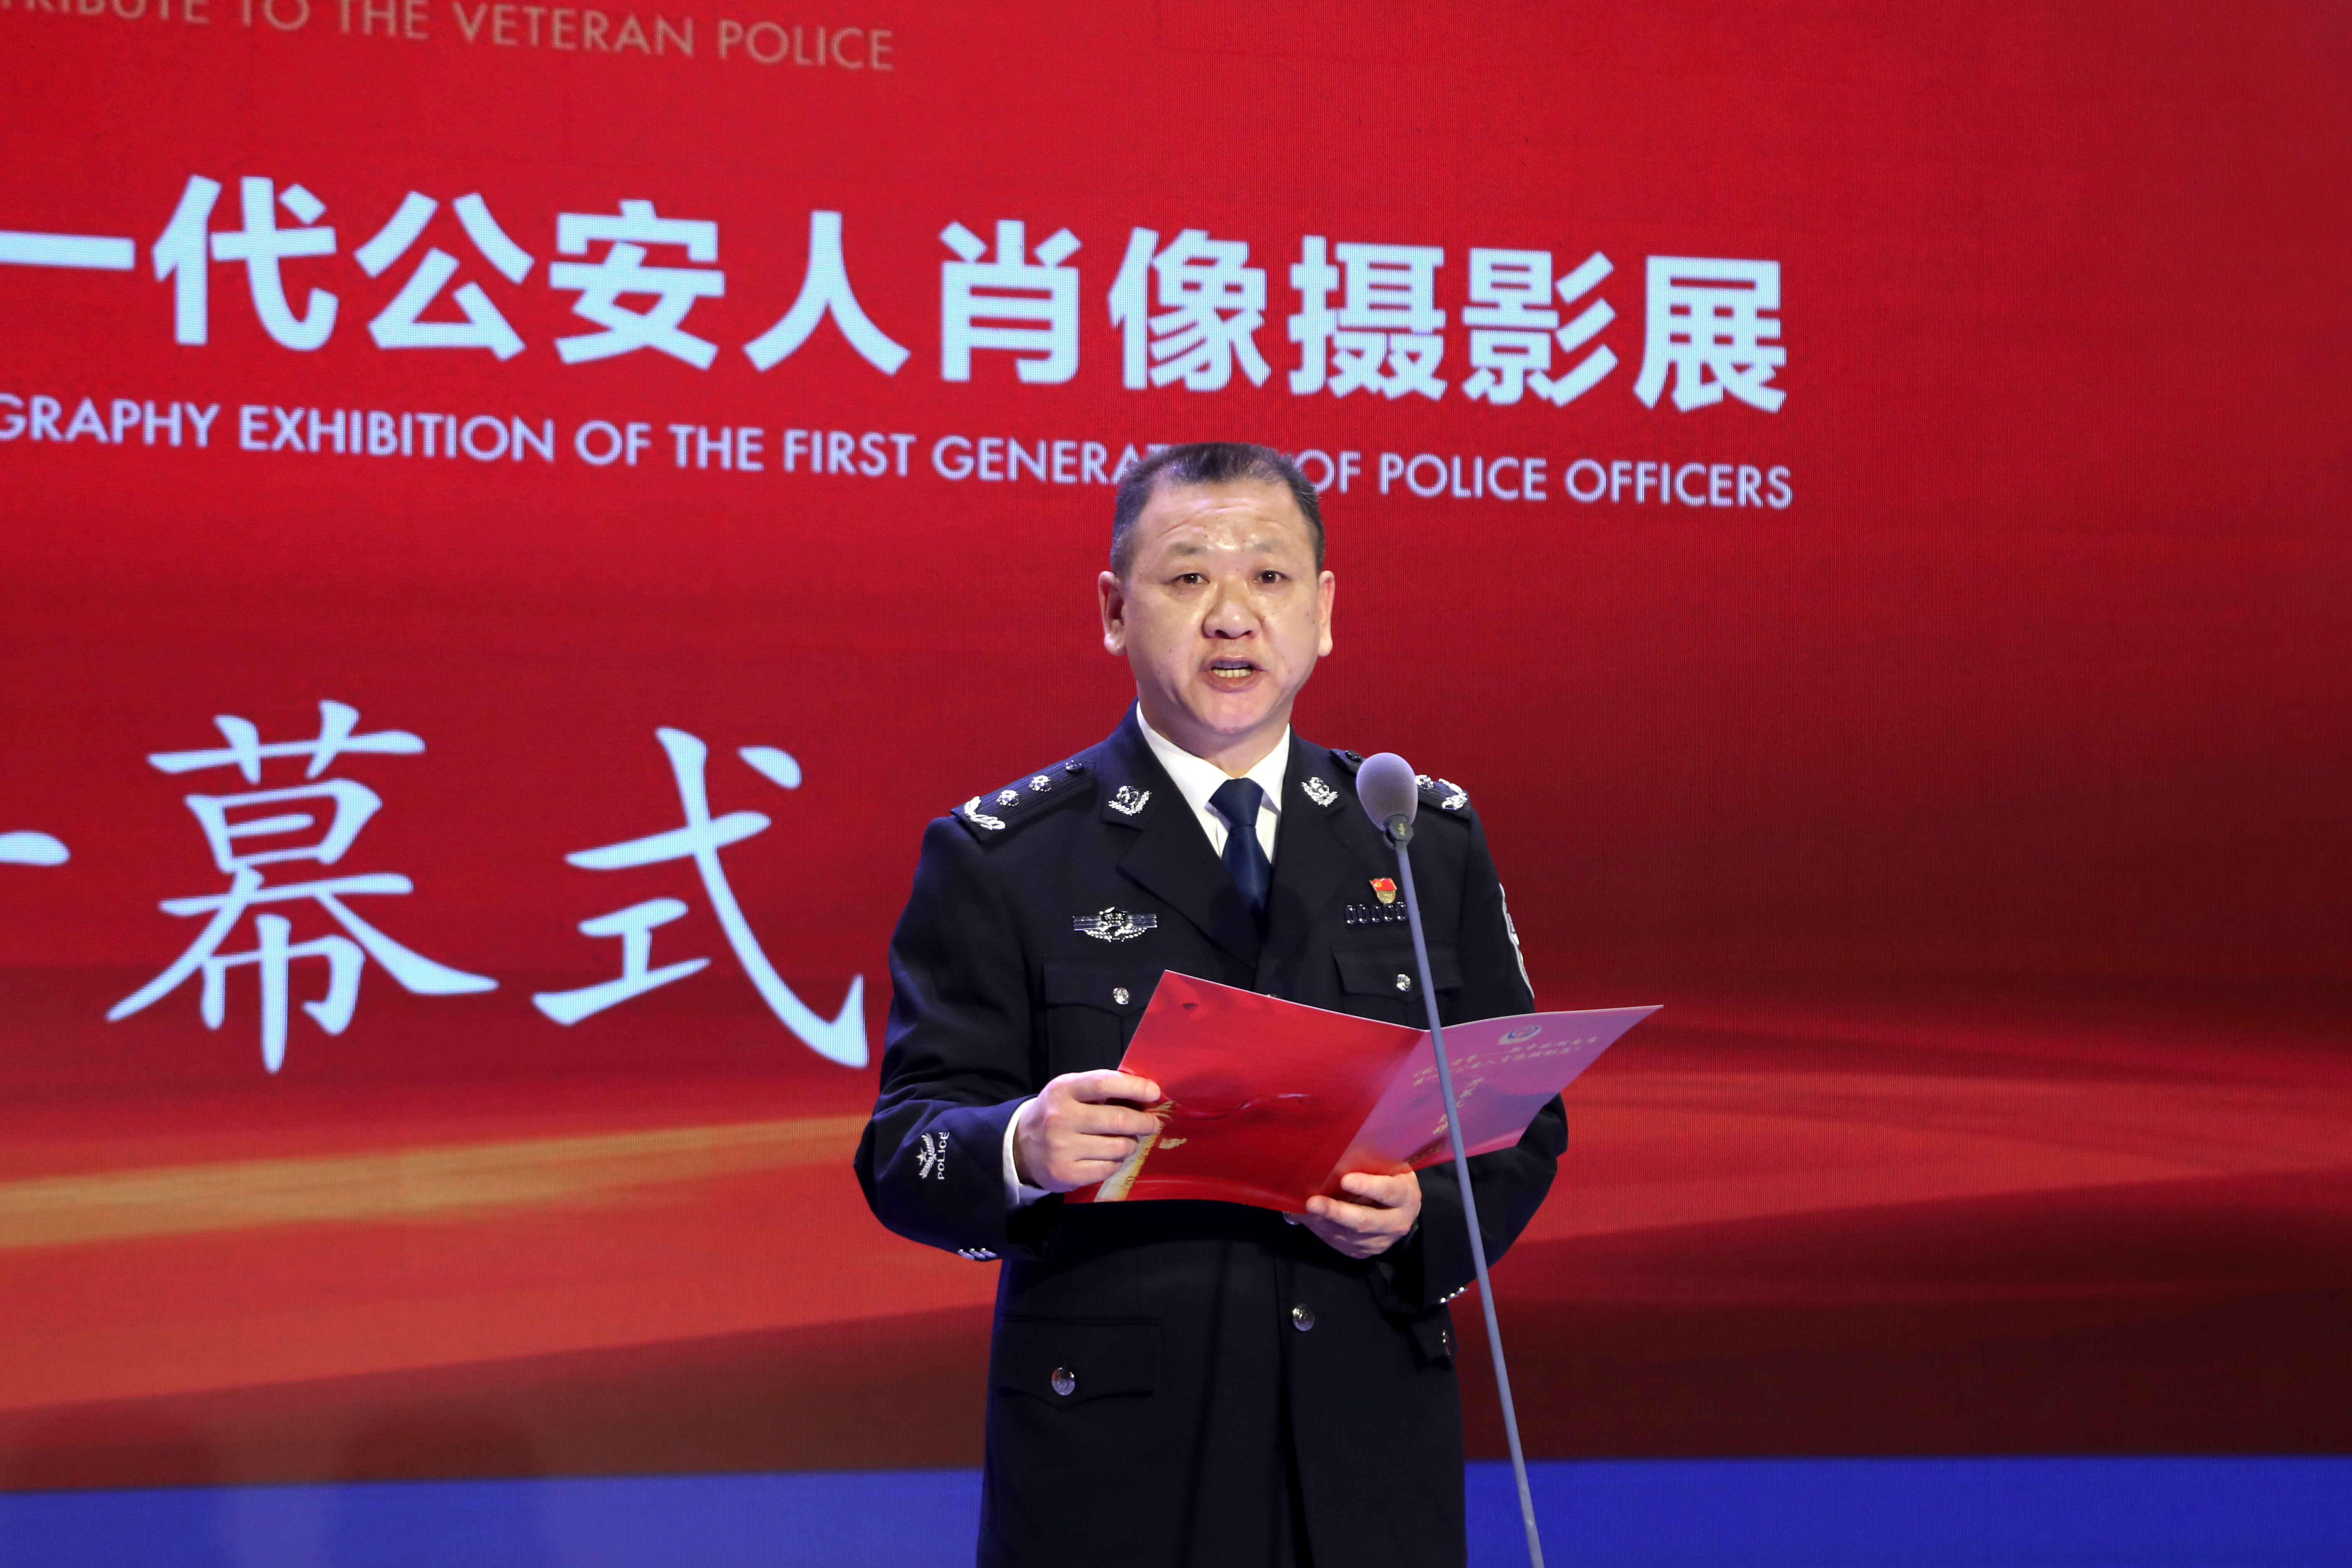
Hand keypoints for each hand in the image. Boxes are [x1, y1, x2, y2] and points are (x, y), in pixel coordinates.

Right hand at [1012, 1070, 1164, 1192]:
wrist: (1021, 1146)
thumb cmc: (1057, 1113)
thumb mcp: (1070, 1091)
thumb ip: (1101, 1089)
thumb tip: (1146, 1094)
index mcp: (1063, 1090)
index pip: (1104, 1083)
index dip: (1134, 1087)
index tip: (1154, 1093)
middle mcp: (1060, 1118)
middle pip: (1117, 1119)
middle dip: (1144, 1122)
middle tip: (1152, 1124)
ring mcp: (1061, 1148)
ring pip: (1118, 1147)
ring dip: (1131, 1144)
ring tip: (1128, 1141)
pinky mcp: (1065, 1173)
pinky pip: (1108, 1168)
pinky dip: (1116, 1162)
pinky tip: (1110, 1157)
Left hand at [1298, 1170, 1420, 1258]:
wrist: (1401, 1210)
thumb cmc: (1390, 1178)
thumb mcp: (1391, 1167)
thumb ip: (1373, 1163)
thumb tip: (1338, 1152)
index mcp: (1406, 1196)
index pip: (1388, 1191)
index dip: (1367, 1186)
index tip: (1345, 1180)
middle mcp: (1396, 1222)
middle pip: (1365, 1221)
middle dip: (1336, 1212)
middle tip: (1312, 1202)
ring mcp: (1380, 1241)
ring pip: (1348, 1236)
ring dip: (1322, 1222)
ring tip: (1302, 1208)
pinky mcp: (1364, 1251)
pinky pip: (1339, 1243)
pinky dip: (1320, 1230)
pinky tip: (1307, 1217)